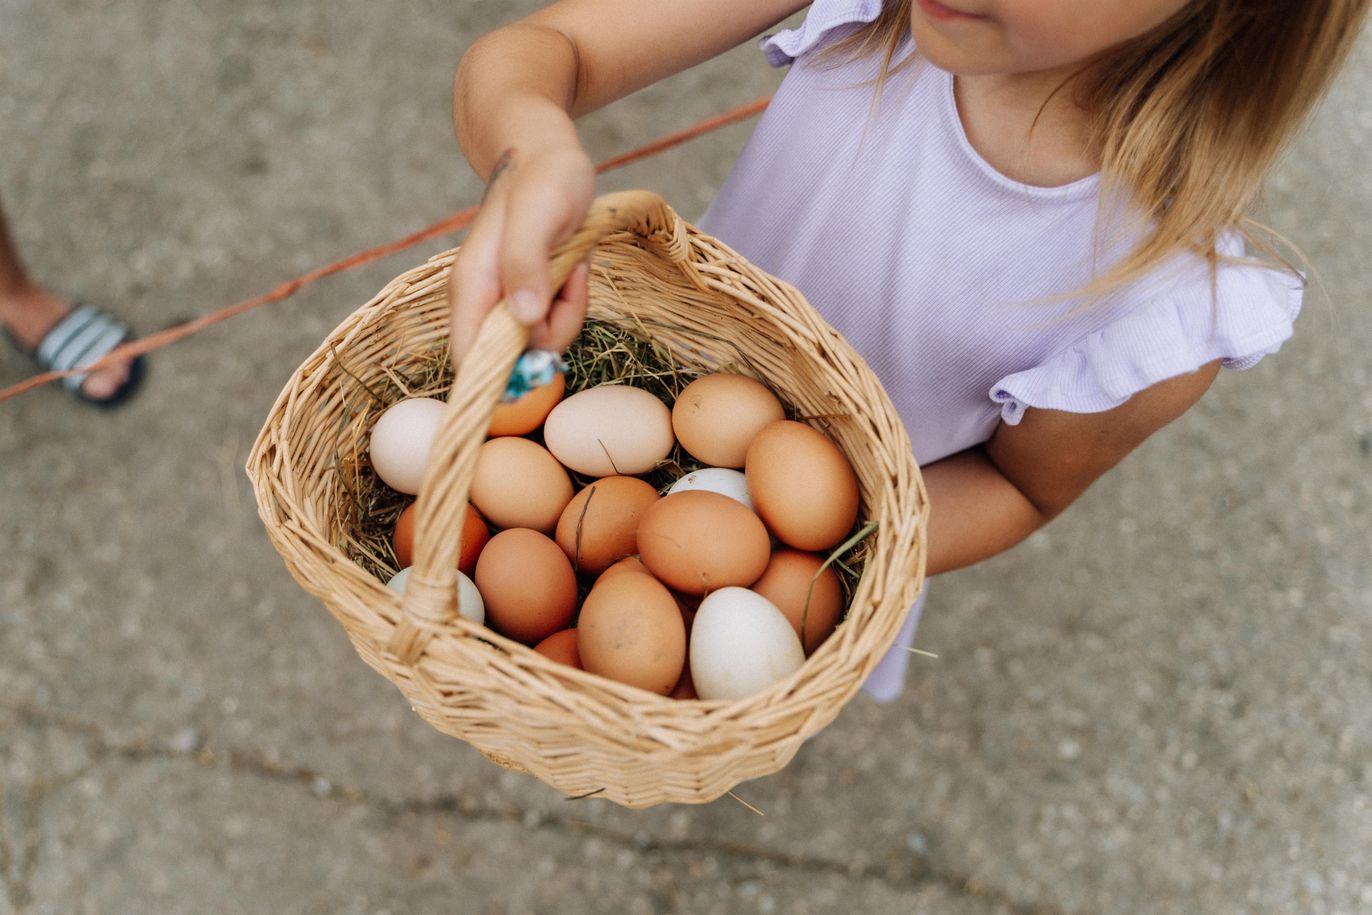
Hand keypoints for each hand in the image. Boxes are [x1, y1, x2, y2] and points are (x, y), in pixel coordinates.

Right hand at [448, 144, 596, 365]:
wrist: (545, 157)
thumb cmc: (543, 177)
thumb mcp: (539, 211)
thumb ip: (525, 261)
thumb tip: (523, 317)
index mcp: (471, 289)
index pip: (471, 362)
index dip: (505, 375)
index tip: (546, 346)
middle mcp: (480, 303)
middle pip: (515, 359)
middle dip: (555, 328)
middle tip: (568, 276)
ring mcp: (502, 303)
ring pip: (539, 344)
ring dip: (568, 311)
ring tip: (569, 263)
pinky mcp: (525, 301)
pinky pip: (552, 325)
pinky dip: (571, 302)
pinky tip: (570, 267)